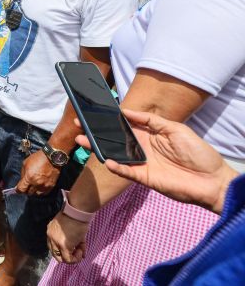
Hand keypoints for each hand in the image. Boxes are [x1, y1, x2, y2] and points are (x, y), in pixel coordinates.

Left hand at [16, 150, 60, 194]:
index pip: (21, 189)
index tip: (18, 189)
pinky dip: (41, 191)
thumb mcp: (25, 163)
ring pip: (36, 194)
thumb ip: (23, 174)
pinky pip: (44, 193)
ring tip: (34, 186)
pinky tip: (40, 186)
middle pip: (29, 193)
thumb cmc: (38, 158)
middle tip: (27, 186)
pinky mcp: (51, 186)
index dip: (18, 190)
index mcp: (29, 177)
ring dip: (34, 191)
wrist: (51, 157)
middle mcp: (36, 183)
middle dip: (26, 190)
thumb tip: (22, 181)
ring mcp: (44, 186)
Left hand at [46, 211, 87, 263]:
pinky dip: (76, 258)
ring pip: (61, 259)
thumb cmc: (77, 218)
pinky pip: (68, 259)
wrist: (78, 212)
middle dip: (67, 256)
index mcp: (51, 231)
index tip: (74, 248)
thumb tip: (83, 255)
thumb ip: (77, 243)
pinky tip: (81, 251)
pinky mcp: (63, 245)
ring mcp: (56, 241)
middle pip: (55, 254)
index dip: (63, 250)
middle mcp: (50, 236)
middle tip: (77, 252)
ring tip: (80, 250)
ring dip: (72, 258)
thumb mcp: (73, 231)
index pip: (53, 246)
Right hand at [82, 110, 236, 213]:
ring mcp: (141, 163)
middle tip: (79, 125)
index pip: (124, 125)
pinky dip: (116, 166)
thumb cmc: (198, 152)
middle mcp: (142, 148)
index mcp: (149, 134)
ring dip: (99, 148)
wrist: (212, 180)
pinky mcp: (144, 178)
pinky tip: (106, 160)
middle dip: (96, 133)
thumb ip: (152, 121)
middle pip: (114, 139)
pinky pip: (126, 171)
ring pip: (115, 155)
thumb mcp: (176, 129)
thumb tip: (128, 112)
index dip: (109, 119)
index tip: (94, 112)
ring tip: (82, 141)